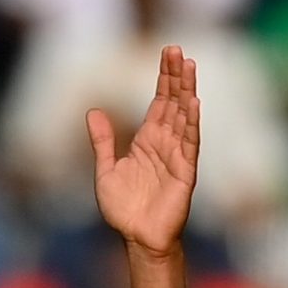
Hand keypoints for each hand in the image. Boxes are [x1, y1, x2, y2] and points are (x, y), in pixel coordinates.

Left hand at [88, 45, 199, 257]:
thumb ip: (102, 142)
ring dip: (186, 91)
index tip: (167, 53)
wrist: (137, 238)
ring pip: (184, 116)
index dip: (164, 78)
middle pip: (173, 102)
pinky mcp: (185, 172)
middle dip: (175, 76)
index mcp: (148, 140)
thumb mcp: (106, 171)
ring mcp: (177, 156)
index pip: (159, 102)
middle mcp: (165, 143)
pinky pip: (190, 144)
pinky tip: (194, 103)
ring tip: (188, 66)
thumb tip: (93, 111)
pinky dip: (192, 123)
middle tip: (176, 49)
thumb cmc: (124, 209)